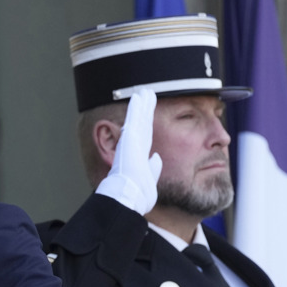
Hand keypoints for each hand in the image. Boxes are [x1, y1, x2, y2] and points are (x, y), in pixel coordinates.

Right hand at [95, 89, 162, 214]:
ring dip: (141, 104)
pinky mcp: (130, 136)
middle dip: (144, 110)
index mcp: (139, 157)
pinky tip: (139, 95)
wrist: (129, 194)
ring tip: (144, 92)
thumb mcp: (148, 179)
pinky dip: (136, 106)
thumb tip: (157, 158)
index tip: (148, 116)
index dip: (146, 125)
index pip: (145, 137)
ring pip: (138, 118)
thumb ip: (152, 168)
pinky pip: (135, 117)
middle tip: (146, 96)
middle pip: (142, 124)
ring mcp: (131, 140)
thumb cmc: (138, 193)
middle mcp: (134, 147)